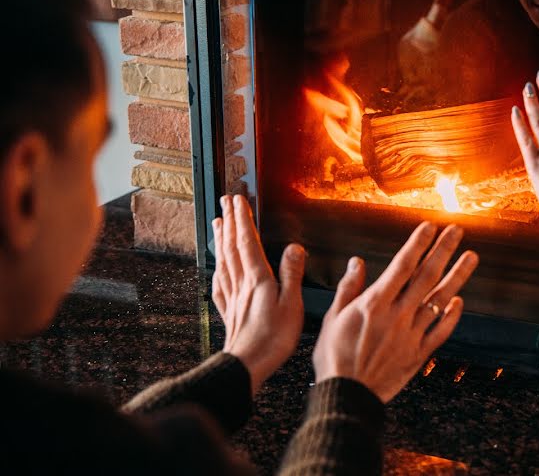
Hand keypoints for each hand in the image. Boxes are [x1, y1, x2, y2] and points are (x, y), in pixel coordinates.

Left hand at [211, 195, 305, 394]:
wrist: (247, 365)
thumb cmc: (272, 339)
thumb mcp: (291, 304)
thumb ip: (291, 274)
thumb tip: (294, 248)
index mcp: (257, 279)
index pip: (248, 241)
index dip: (243, 219)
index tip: (239, 199)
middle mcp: (241, 283)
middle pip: (232, 245)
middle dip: (229, 220)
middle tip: (225, 201)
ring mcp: (232, 296)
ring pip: (224, 259)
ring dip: (221, 238)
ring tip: (218, 222)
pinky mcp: (229, 309)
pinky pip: (220, 281)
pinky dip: (218, 266)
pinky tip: (217, 264)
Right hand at [312, 222, 477, 403]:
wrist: (348, 396)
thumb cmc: (334, 357)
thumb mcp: (333, 318)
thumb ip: (348, 288)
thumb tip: (357, 262)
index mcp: (375, 303)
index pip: (403, 265)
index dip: (418, 244)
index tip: (430, 226)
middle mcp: (397, 314)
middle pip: (426, 276)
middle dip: (443, 250)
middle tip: (457, 231)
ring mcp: (411, 334)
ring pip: (440, 300)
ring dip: (457, 277)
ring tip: (471, 257)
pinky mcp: (419, 354)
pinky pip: (441, 331)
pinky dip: (452, 316)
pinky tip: (459, 301)